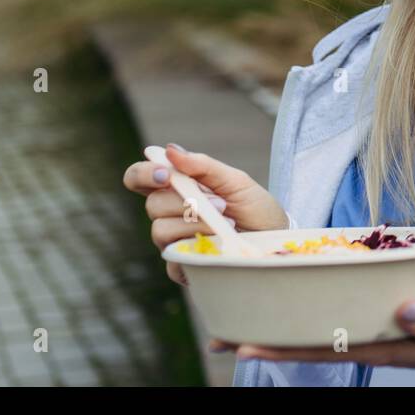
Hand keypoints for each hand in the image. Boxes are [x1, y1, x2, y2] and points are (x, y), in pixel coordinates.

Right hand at [122, 143, 287, 285]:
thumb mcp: (235, 180)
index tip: (166, 175)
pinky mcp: (182, 265)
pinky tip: (220, 244)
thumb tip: (170, 150)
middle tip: (221, 203)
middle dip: (185, 201)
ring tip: (227, 223)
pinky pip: (173, 256)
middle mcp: (169, 214)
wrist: (276, 238)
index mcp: (175, 188)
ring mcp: (173, 240)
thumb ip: (203, 166)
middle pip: (152, 204)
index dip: (143, 174)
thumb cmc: (254, 207)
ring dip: (196, 223)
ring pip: (160, 230)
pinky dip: (199, 246)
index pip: (139, 178)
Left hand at [211, 302, 414, 386]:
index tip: (242, 340)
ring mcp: (368, 331)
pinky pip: (333, 313)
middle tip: (217, 332)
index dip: (279, 343)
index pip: (317, 347)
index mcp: (376, 345)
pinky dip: (307, 304)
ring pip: (312, 327)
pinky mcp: (377, 317)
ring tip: (240, 315)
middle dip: (262, 336)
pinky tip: (294, 296)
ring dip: (277, 321)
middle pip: (302, 340)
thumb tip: (404, 306)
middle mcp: (363, 339)